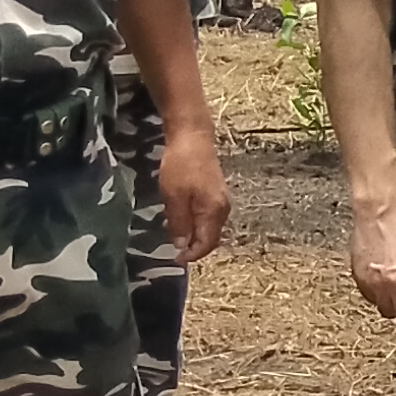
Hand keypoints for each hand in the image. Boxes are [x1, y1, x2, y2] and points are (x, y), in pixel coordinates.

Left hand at [157, 126, 230, 263]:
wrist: (193, 137)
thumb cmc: (181, 166)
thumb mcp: (173, 196)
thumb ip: (179, 222)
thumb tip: (181, 246)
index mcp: (214, 211)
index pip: (206, 243)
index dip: (191, 254)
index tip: (173, 259)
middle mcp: (223, 209)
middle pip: (210, 238)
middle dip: (193, 247)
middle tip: (172, 250)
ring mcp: (221, 201)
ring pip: (209, 228)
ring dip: (194, 236)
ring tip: (175, 236)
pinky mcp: (216, 194)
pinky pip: (208, 218)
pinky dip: (196, 224)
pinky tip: (182, 220)